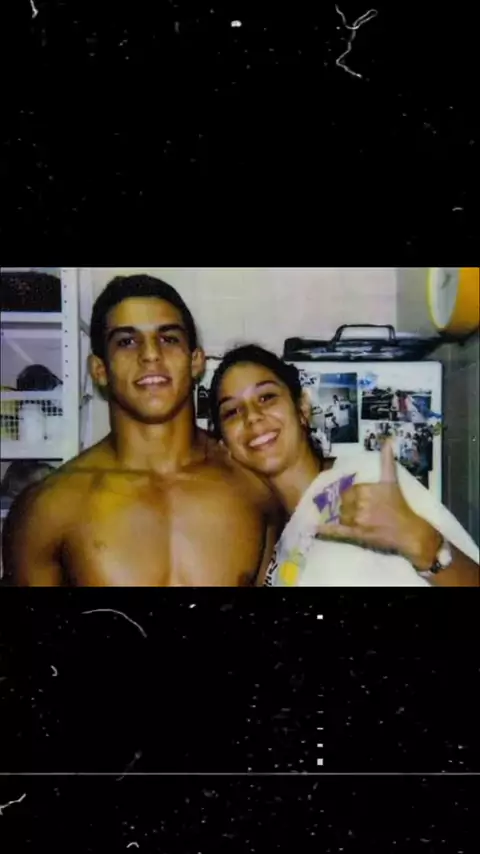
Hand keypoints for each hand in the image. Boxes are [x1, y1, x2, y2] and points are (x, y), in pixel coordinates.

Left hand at [316, 440, 441, 569]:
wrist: (408, 531)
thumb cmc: (399, 505)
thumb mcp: (392, 481)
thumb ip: (387, 461)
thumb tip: (387, 440)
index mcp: (364, 490)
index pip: (347, 490)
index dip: (350, 495)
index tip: (356, 498)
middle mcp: (359, 504)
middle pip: (342, 503)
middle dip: (346, 506)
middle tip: (355, 510)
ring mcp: (357, 520)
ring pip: (340, 515)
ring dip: (342, 516)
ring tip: (349, 519)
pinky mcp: (356, 534)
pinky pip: (337, 530)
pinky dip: (326, 530)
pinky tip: (315, 527)